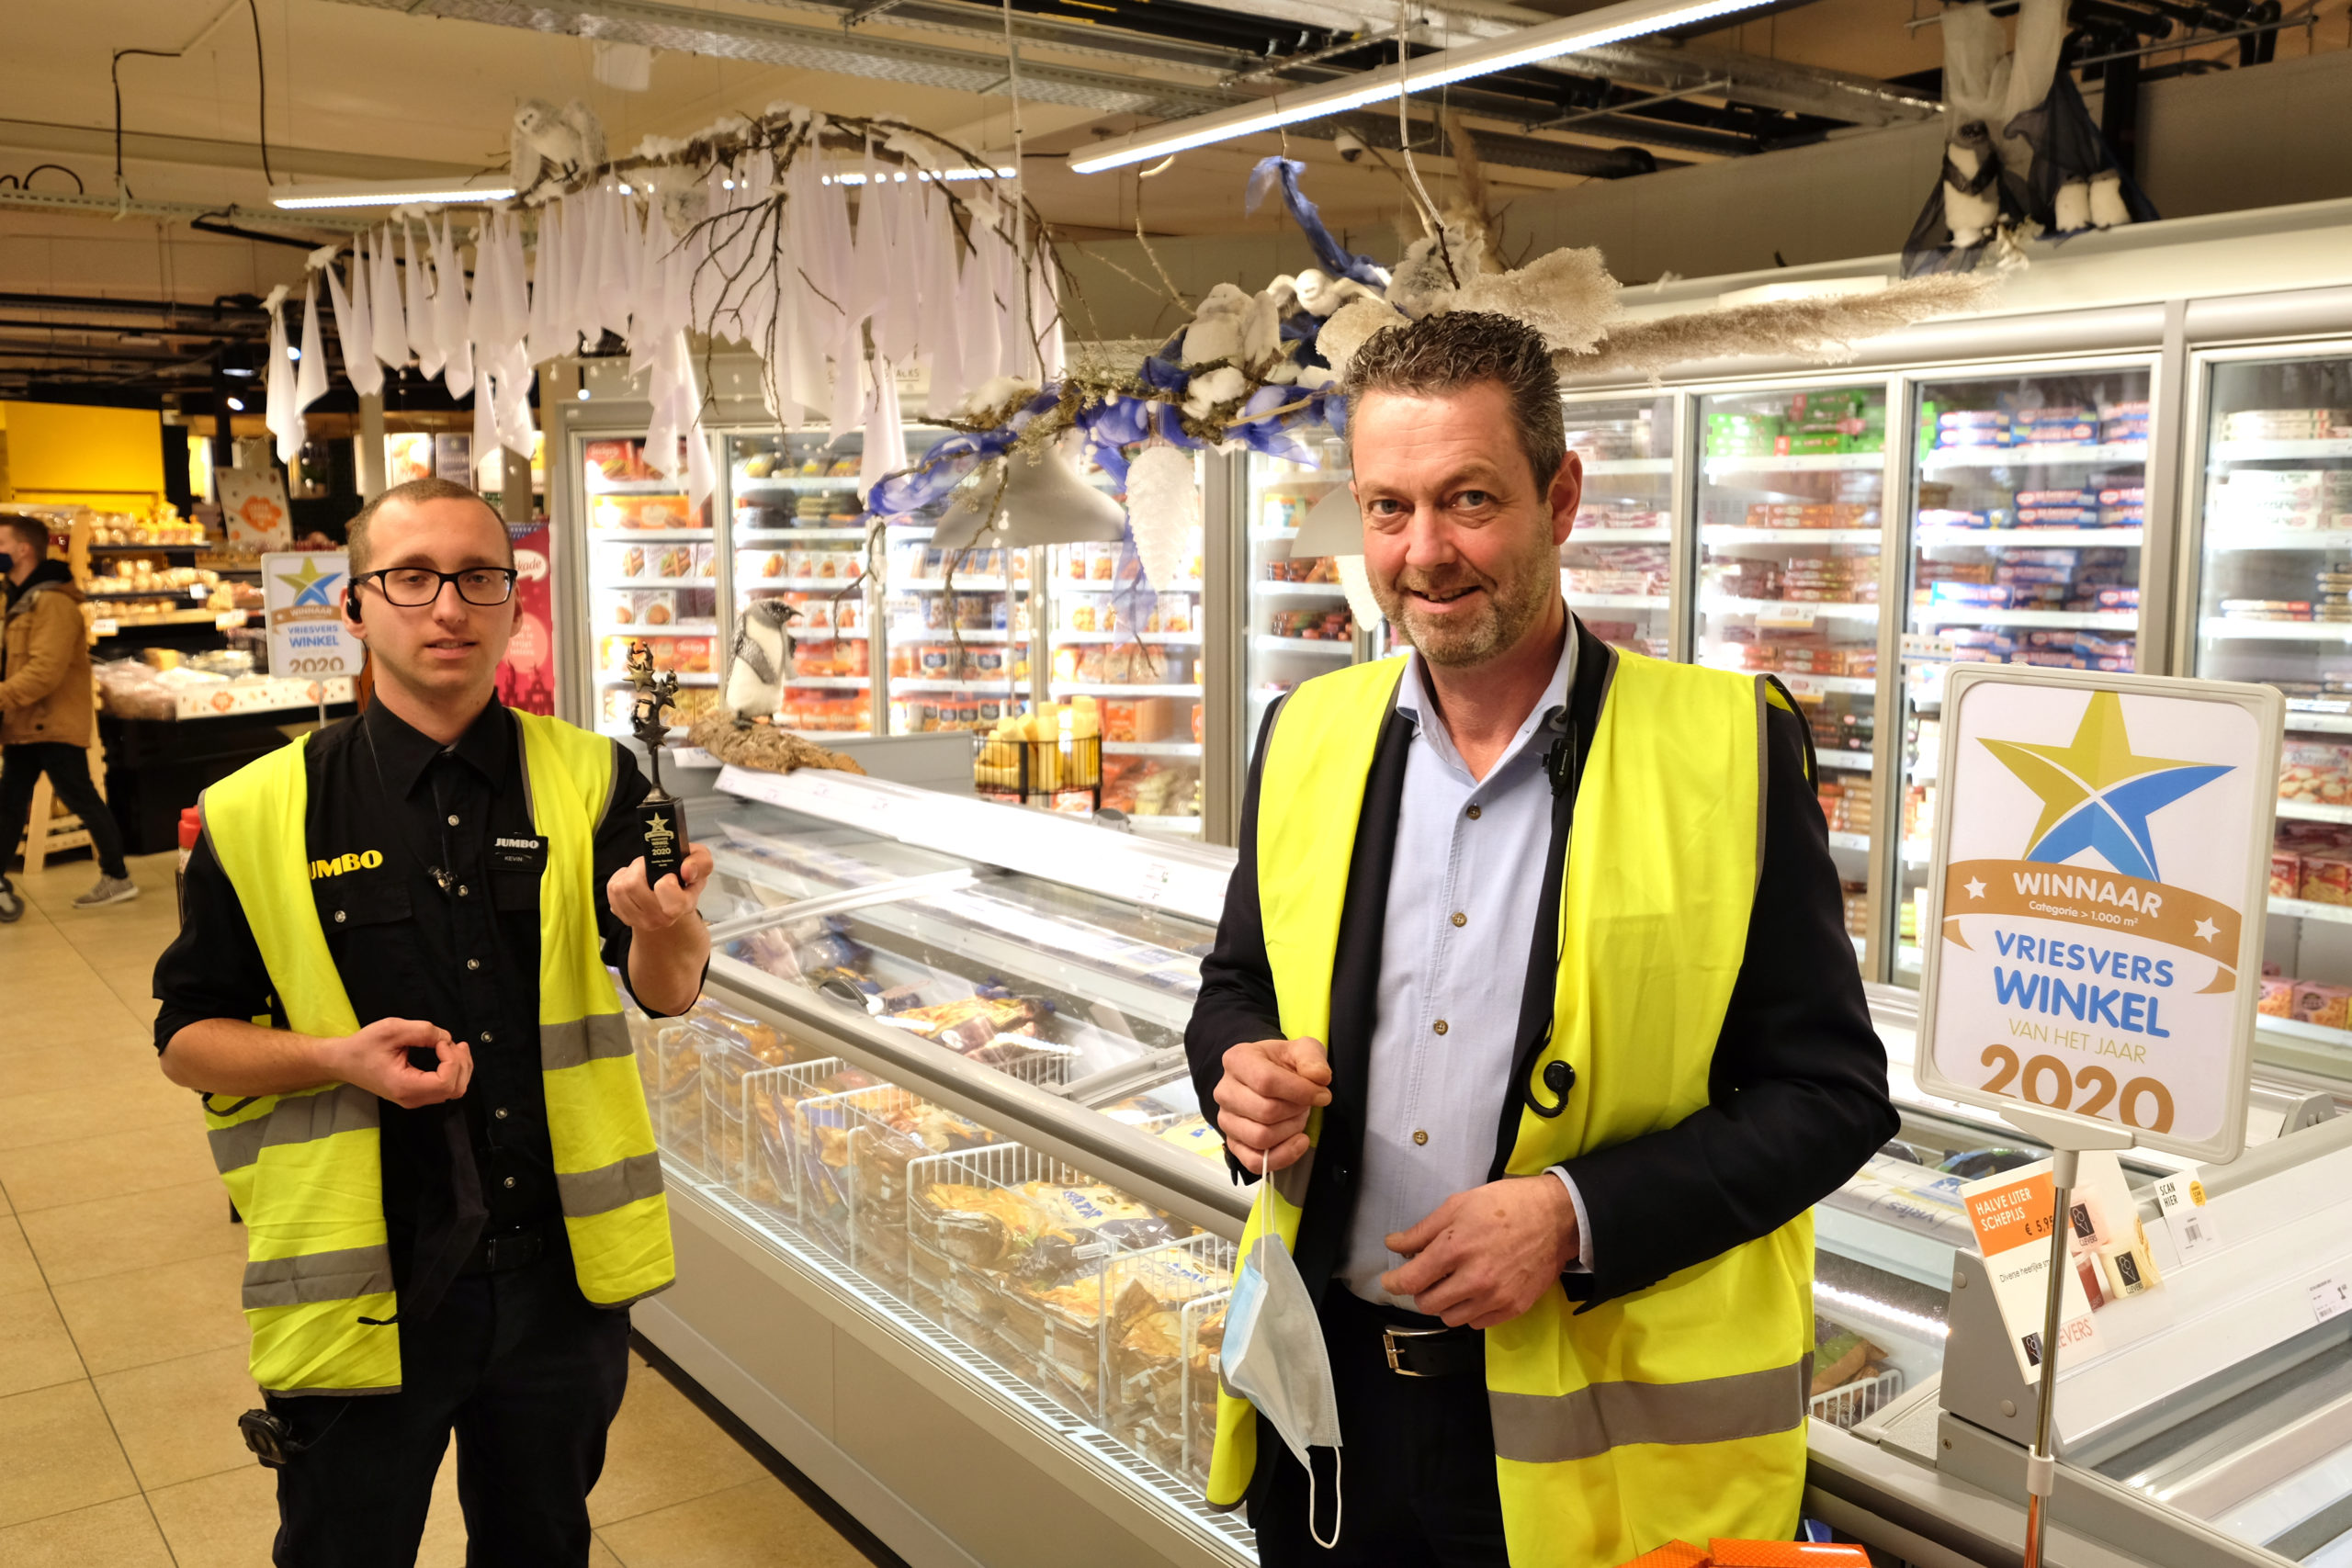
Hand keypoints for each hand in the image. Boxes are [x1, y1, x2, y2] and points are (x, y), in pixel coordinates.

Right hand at [315, 1017, 472, 1109]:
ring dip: (460, 1067)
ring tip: (454, 1046)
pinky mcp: (416, 1094)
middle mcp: (411, 1098)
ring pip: (454, 1090)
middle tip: (455, 1043)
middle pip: (455, 1088)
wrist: (343, 1061)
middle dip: (462, 1063)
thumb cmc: (363, 1046)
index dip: (452, 1060)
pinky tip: (449, 1055)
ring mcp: (414, 1099)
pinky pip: (445, 1088)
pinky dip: (453, 1071)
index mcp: (404, 1086)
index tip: (440, 1042)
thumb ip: (423, 1031)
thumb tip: (447, 1038)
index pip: (446, 1082)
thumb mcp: (392, 1029)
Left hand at [607, 841, 712, 931]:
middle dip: (639, 868)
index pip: (664, 890)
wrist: (672, 898)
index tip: (668, 876)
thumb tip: (686, 871)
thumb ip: (701, 863)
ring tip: (642, 875)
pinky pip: (611, 890)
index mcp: (682, 906)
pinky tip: (632, 882)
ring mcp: (640, 921)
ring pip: (619, 887)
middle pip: (632, 885)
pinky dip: (619, 879)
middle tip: (651, 869)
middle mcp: (660, 919)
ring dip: (628, 874)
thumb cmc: (685, 878)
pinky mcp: (623, 916)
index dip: (664, 879)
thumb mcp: (701, 861)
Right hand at [1213, 1036, 1330, 1173]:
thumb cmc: (1282, 1064)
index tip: (1322, 1094)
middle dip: (1296, 1111)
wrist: (1267, 1077)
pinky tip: (1298, 1142)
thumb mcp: (1302, 1050)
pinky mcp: (1233, 1144)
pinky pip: (1254, 1162)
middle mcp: (1224, 1091)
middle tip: (1306, 1105)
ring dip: (1290, 1131)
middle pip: (1265, 1111)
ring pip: (1261, 1138)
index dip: (1300, 1091)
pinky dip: (1282, 1156)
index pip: (1266, 1081)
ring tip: (1298, 1118)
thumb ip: (1312, 1058)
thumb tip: (1319, 1077)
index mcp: (1237, 1060)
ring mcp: (1226, 1120)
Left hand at [1380, 1176, 1580, 1329]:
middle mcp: (1473, 1279)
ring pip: (1451, 1318)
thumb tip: (1394, 1245)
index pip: (1411, 1281)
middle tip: (1429, 1276)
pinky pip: (1477, 1323)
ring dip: (1445, 1303)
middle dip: (1422, 1291)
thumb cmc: (1505, 1204)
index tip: (1391, 1280)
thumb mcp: (1458, 1205)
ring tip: (1453, 1284)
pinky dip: (1470, 1311)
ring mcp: (1495, 1297)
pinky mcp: (1513, 1308)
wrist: (1556, 1218)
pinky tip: (1475, 1292)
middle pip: (1428, 1304)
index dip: (1394, 1282)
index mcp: (1455, 1249)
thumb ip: (1422, 1230)